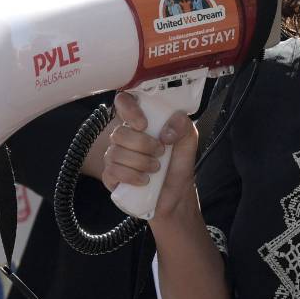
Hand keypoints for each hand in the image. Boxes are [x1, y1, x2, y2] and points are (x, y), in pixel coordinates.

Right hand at [101, 92, 199, 221]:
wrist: (175, 196)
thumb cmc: (178, 164)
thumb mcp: (189, 140)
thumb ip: (183, 126)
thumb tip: (165, 133)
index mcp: (140, 122)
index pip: (123, 102)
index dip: (128, 108)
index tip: (143, 124)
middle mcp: (124, 137)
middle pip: (120, 132)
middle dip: (144, 145)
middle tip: (161, 152)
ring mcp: (115, 156)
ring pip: (116, 153)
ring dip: (141, 162)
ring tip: (156, 168)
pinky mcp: (110, 176)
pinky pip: (113, 171)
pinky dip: (132, 176)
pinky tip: (145, 181)